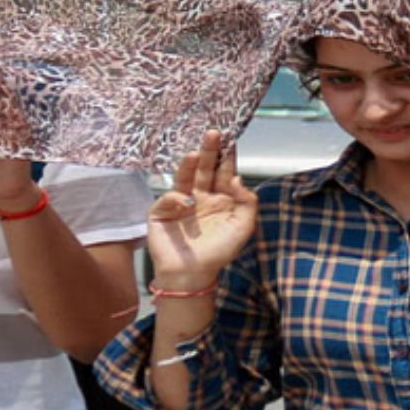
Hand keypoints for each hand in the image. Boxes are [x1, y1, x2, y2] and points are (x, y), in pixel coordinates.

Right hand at [148, 130, 257, 287]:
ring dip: (188, 165)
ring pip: (184, 178)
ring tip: (195, 153)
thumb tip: (237, 179)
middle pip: (204, 168)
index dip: (227, 156)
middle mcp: (200, 196)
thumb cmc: (218, 252)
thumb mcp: (243, 227)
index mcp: (220, 198)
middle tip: (213, 133)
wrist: (192, 276)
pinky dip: (176, 198)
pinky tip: (186, 202)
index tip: (231, 138)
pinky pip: (167, 198)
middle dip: (209, 151)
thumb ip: (248, 202)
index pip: (223, 172)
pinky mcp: (161, 212)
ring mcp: (179, 203)